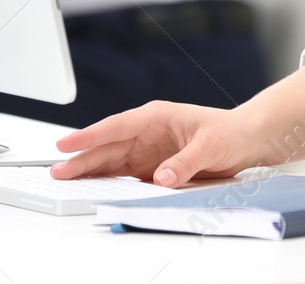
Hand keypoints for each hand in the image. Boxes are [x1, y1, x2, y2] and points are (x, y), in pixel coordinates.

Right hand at [51, 100, 262, 186]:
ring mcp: (148, 149)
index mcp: (156, 116)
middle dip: (81, 158)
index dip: (90, 136)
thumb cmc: (229, 132)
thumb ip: (184, 163)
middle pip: (107, 146)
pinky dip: (108, 181)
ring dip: (90, 170)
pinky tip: (93, 188)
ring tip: (66, 181)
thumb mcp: (210, 146)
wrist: (247, 139)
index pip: (116, 126)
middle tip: (57, 171)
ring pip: (112, 160)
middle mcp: (147, 132)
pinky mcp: (153, 165)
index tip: (67, 144)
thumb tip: (161, 178)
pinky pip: (125, 174)